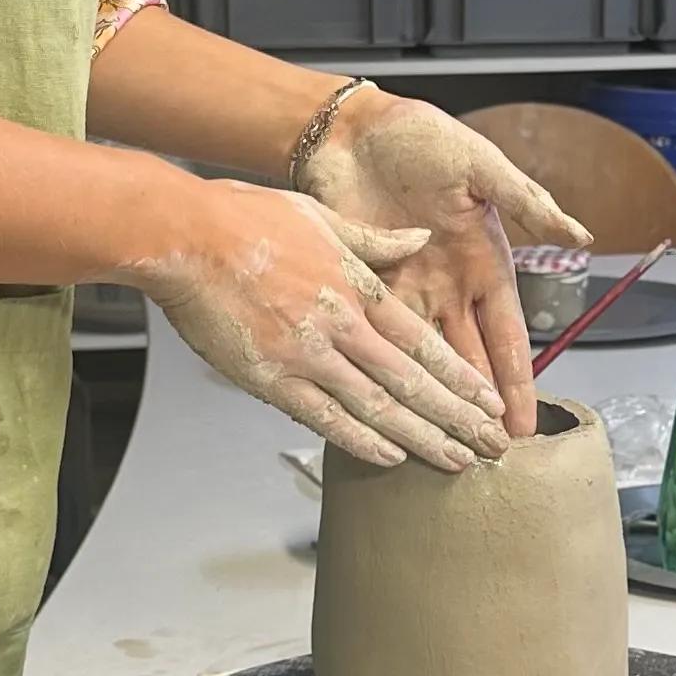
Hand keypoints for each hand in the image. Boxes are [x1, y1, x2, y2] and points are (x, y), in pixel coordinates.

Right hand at [123, 180, 513, 472]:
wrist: (183, 236)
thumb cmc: (243, 219)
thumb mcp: (321, 215)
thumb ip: (375, 239)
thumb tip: (421, 239)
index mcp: (356, 285)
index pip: (424, 341)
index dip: (461, 377)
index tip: (491, 402)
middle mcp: (341, 325)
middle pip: (413, 382)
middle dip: (458, 418)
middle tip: (492, 447)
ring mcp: (307, 355)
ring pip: (379, 406)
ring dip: (423, 438)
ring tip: (458, 461)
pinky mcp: (272, 378)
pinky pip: (326, 417)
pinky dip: (361, 441)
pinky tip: (393, 457)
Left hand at [295, 92, 592, 436]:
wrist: (354, 130)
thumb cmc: (422, 139)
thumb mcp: (483, 167)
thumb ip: (526, 202)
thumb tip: (580, 233)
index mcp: (484, 266)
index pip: (506, 338)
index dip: (514, 383)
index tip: (520, 425)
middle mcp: (449, 290)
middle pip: (467, 363)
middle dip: (475, 410)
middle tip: (484, 455)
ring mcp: (408, 295)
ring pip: (423, 363)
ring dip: (431, 403)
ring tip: (440, 445)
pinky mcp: (366, 292)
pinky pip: (378, 342)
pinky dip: (381, 373)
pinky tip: (382, 408)